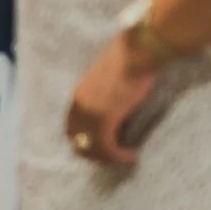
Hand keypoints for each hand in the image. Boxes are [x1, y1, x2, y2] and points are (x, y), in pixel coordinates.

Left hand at [63, 31, 159, 166]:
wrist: (138, 52)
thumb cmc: (131, 59)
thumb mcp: (112, 78)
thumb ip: (107, 93)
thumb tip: (116, 106)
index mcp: (79, 94)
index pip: (72, 127)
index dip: (86, 141)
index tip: (103, 147)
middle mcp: (79, 105)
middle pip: (78, 141)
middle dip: (95, 153)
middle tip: (114, 157)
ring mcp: (89, 112)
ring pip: (91, 148)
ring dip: (109, 157)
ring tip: (126, 157)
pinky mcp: (104, 119)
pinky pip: (107, 147)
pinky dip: (119, 156)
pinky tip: (132, 154)